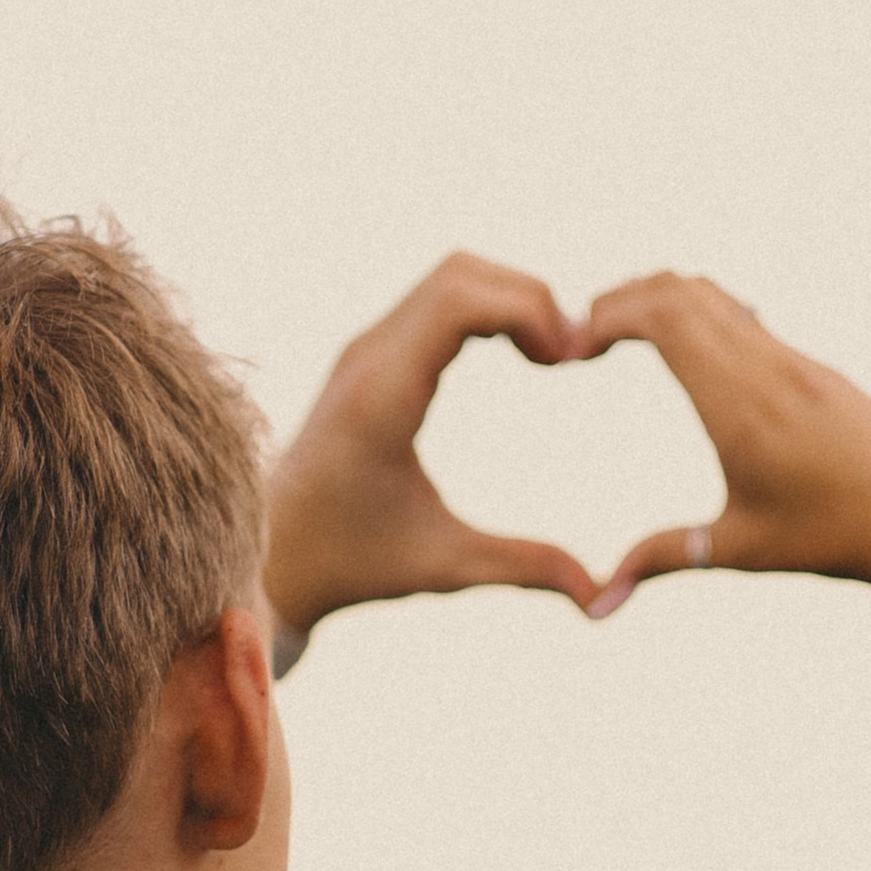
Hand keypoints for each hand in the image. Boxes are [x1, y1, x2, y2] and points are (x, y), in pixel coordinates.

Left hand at [265, 256, 601, 636]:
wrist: (270, 555)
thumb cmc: (352, 562)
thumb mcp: (444, 567)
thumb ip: (523, 568)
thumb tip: (600, 597)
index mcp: (384, 397)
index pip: (459, 300)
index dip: (529, 309)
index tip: (568, 361)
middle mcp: (370, 358)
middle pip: (462, 273)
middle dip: (530, 299)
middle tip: (571, 358)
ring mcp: (366, 349)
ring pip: (451, 277)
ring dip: (510, 300)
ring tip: (551, 358)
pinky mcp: (370, 354)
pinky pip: (436, 300)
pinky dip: (487, 309)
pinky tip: (519, 356)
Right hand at [580, 275, 870, 616]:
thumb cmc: (836, 540)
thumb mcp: (737, 550)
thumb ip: (660, 560)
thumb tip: (595, 606)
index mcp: (739, 402)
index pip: (662, 317)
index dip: (605, 315)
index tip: (572, 348)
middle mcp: (767, 365)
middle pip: (680, 291)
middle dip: (621, 300)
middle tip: (582, 336)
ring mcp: (796, 360)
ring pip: (716, 296)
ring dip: (663, 302)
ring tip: (622, 335)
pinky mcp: (816, 369)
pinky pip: (747, 318)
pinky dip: (702, 316)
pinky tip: (689, 348)